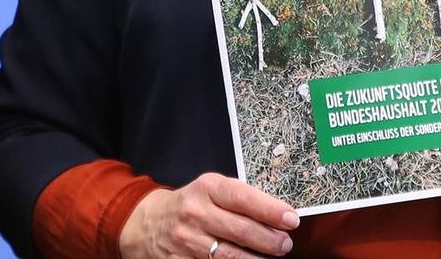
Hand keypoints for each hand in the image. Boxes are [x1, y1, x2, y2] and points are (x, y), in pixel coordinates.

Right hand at [117, 172, 297, 257]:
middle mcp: (195, 213)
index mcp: (206, 188)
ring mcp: (186, 240)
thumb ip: (240, 200)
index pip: (243, 198)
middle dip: (270, 240)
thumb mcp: (211, 191)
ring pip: (230, 256)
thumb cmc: (191, 205)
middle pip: (241, 230)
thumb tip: (278, 217)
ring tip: (271, 257)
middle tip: (285, 244)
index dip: (270, 210)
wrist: (149, 223)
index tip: (291, 219)